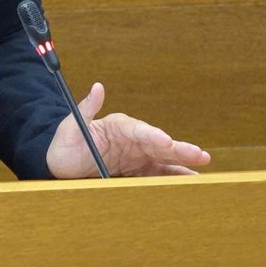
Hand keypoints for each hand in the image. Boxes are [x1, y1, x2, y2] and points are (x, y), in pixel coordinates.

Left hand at [45, 82, 210, 178]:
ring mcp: (137, 154)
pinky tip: (190, 179)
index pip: (138, 130)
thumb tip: (98, 86)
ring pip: (163, 157)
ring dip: (182, 161)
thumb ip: (87, 108)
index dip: (152, 135)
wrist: (63, 163)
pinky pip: (158, 172)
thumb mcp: (71, 126)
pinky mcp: (138, 169)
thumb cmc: (66, 142)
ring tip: (202, 164)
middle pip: (158, 143)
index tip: (165, 141)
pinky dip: (174, 175)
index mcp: (118, 126)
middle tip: (198, 154)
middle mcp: (132, 139)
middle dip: (178, 149)